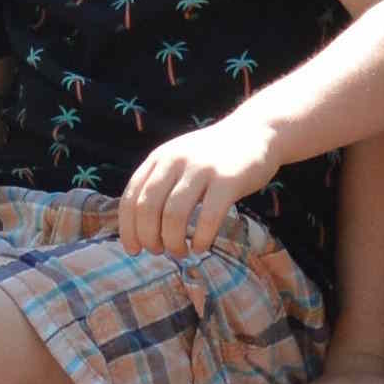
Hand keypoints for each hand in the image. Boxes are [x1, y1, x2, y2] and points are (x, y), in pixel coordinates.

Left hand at [116, 110, 281, 255]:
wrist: (255, 131)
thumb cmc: (213, 156)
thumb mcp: (179, 159)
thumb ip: (160, 183)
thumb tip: (140, 226)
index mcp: (159, 158)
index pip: (131, 198)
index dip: (128, 229)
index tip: (133, 250)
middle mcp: (175, 160)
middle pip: (148, 208)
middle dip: (149, 238)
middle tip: (158, 252)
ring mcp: (202, 169)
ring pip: (174, 215)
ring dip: (172, 242)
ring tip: (180, 251)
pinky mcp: (228, 180)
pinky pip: (208, 218)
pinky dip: (200, 239)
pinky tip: (201, 246)